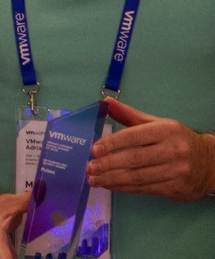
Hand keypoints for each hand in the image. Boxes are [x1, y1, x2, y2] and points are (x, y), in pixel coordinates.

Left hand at [88, 97, 214, 201]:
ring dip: (113, 179)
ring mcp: (176, 172)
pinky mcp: (176, 188)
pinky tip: (110, 185)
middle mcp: (173, 151)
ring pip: (139, 177)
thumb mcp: (157, 123)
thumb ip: (130, 115)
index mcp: (166, 131)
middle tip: (89, 167)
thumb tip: (105, 102)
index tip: (94, 149)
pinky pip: (145, 189)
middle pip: (135, 159)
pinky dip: (125, 188)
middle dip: (109, 164)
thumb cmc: (176, 140)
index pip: (134, 136)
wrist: (210, 163)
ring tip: (94, 179)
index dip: (113, 143)